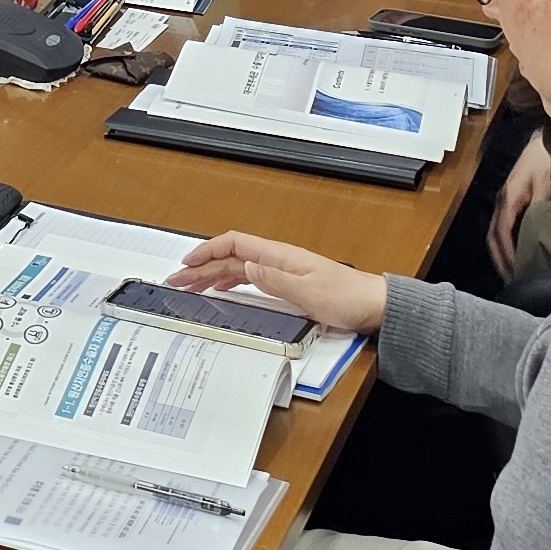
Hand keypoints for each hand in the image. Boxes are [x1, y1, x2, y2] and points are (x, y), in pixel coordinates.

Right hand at [169, 231, 386, 332]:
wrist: (373, 306)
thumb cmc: (347, 297)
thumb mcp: (308, 292)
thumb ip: (274, 279)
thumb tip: (244, 266)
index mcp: (280, 256)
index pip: (234, 244)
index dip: (207, 251)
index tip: (186, 263)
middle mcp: (277, 260)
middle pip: (230, 257)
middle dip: (201, 267)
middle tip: (177, 280)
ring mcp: (281, 271)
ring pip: (237, 267)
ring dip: (212, 275)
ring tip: (191, 286)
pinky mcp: (286, 284)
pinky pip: (249, 278)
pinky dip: (229, 282)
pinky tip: (221, 289)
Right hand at [489, 130, 550, 277]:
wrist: (546, 140)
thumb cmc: (547, 158)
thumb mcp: (546, 180)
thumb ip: (540, 203)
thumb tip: (537, 228)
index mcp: (509, 198)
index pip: (502, 234)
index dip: (508, 256)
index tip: (516, 276)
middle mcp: (502, 202)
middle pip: (493, 238)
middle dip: (500, 261)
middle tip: (513, 283)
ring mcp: (505, 200)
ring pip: (495, 234)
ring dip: (501, 254)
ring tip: (513, 274)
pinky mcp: (512, 199)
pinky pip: (503, 227)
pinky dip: (506, 244)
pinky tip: (516, 253)